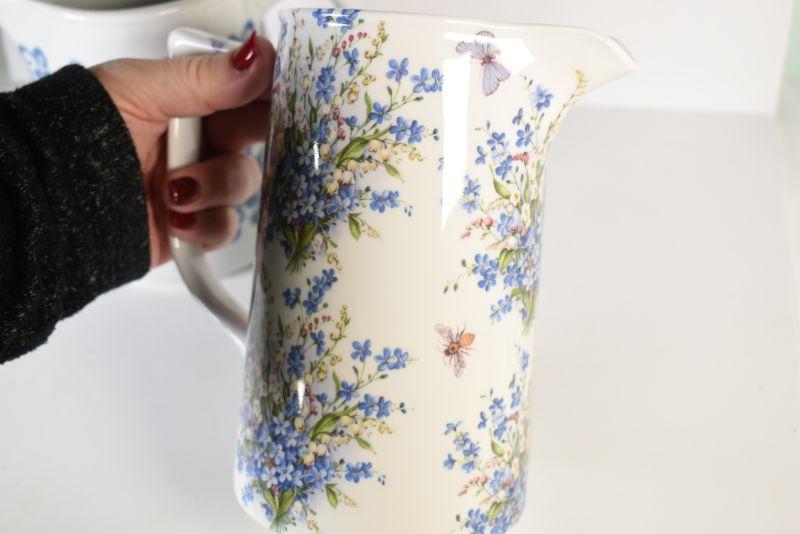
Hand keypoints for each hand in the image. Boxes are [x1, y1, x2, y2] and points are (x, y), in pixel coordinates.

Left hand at [91, 32, 274, 266]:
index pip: (246, 91)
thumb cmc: (81, 135)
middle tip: (222, 139)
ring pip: (243, 185)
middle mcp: (198, 141)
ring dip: (215, 187)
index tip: (281, 96)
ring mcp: (197, 185)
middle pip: (255, 138)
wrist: (51, 205)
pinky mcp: (193, 227)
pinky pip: (225, 228)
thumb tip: (257, 56)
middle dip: (245, 139)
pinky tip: (175, 219)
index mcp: (189, 100)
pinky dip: (205, 227)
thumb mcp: (140, 90)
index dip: (269, 93)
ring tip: (173, 190)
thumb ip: (204, 77)